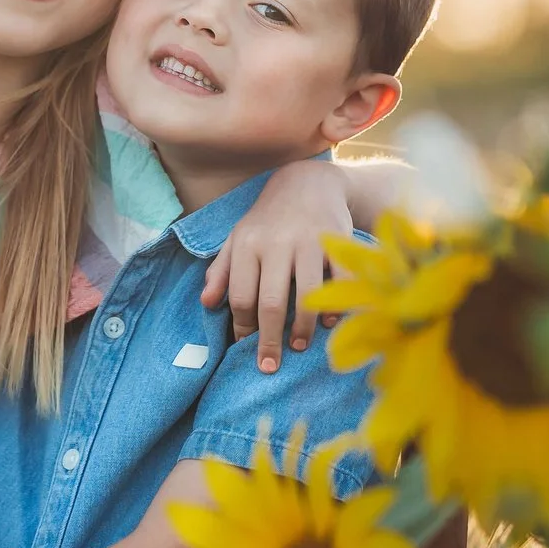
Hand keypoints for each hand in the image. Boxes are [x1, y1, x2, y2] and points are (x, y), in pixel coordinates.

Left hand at [203, 158, 351, 371]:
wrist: (307, 181)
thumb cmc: (267, 218)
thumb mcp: (237, 237)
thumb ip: (221, 270)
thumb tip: (207, 304)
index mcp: (248, 244)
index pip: (241, 296)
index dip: (242, 327)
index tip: (244, 348)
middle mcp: (277, 243)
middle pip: (271, 302)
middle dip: (269, 340)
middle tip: (269, 366)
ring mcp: (309, 241)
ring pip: (307, 295)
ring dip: (303, 328)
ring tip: (299, 346)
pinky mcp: (337, 240)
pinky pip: (341, 280)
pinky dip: (337, 304)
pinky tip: (329, 322)